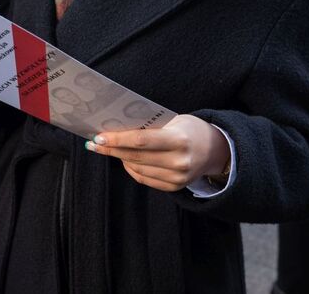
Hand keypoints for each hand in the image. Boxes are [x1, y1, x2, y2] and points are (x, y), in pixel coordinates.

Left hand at [84, 114, 229, 191]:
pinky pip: (144, 178)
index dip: (117, 139)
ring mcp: (177, 178)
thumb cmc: (189, 129)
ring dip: (118, 158)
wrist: (215, 150)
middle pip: (135, 156)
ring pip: (136, 168)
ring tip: (105, 149)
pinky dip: (130, 168)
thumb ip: (149, 127)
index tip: (98, 137)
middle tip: (93, 143)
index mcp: (179, 140)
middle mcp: (179, 162)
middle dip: (111, 150)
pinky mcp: (174, 187)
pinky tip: (123, 159)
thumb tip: (116, 129)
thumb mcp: (173, 121)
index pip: (141, 141)